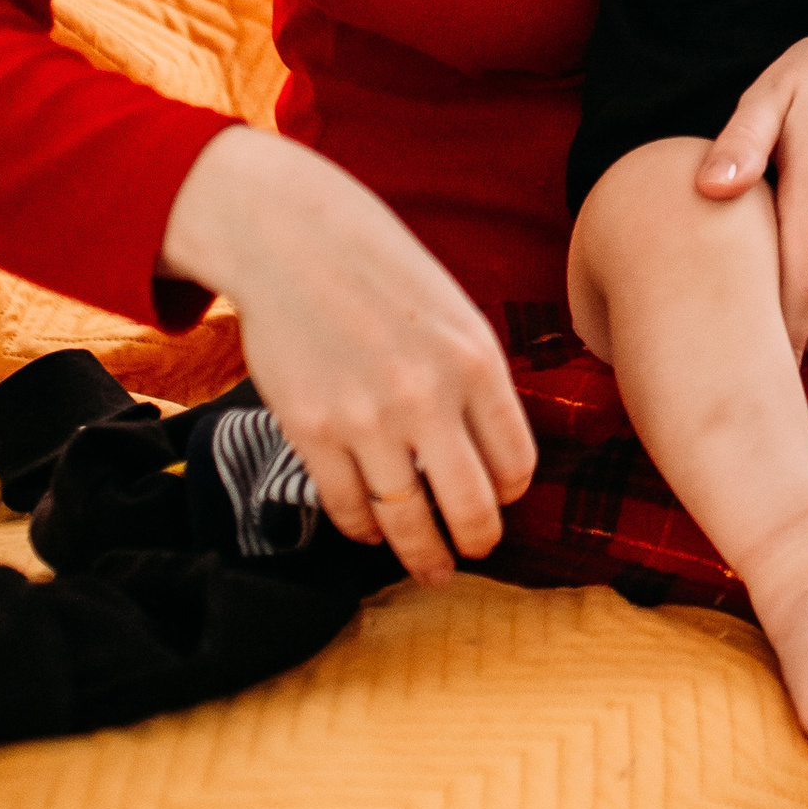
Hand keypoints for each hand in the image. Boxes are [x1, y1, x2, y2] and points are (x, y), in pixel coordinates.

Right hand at [158, 126, 535, 584]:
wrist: (292, 241)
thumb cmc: (381, 273)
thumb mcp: (454, 314)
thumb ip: (477, 381)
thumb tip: (493, 458)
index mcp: (477, 362)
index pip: (516, 463)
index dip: (510, 492)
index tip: (501, 498)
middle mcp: (428, 397)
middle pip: (470, 507)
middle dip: (479, 539)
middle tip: (475, 550)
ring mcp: (367, 419)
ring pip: (407, 521)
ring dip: (422, 554)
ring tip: (431, 567)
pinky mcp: (312, 431)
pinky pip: (348, 508)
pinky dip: (364, 531)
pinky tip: (372, 532)